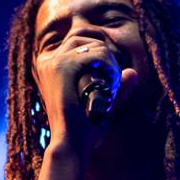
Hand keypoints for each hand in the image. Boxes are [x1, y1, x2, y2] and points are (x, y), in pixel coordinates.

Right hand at [34, 34, 137, 158]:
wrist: (71, 145)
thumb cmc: (83, 128)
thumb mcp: (102, 103)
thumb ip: (118, 88)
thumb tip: (133, 73)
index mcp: (48, 64)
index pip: (78, 37)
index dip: (99, 50)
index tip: (108, 76)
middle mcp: (47, 59)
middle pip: (85, 35)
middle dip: (105, 54)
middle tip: (113, 82)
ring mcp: (52, 61)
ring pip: (93, 43)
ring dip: (109, 61)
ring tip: (112, 85)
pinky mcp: (62, 66)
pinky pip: (96, 53)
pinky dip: (109, 66)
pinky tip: (111, 84)